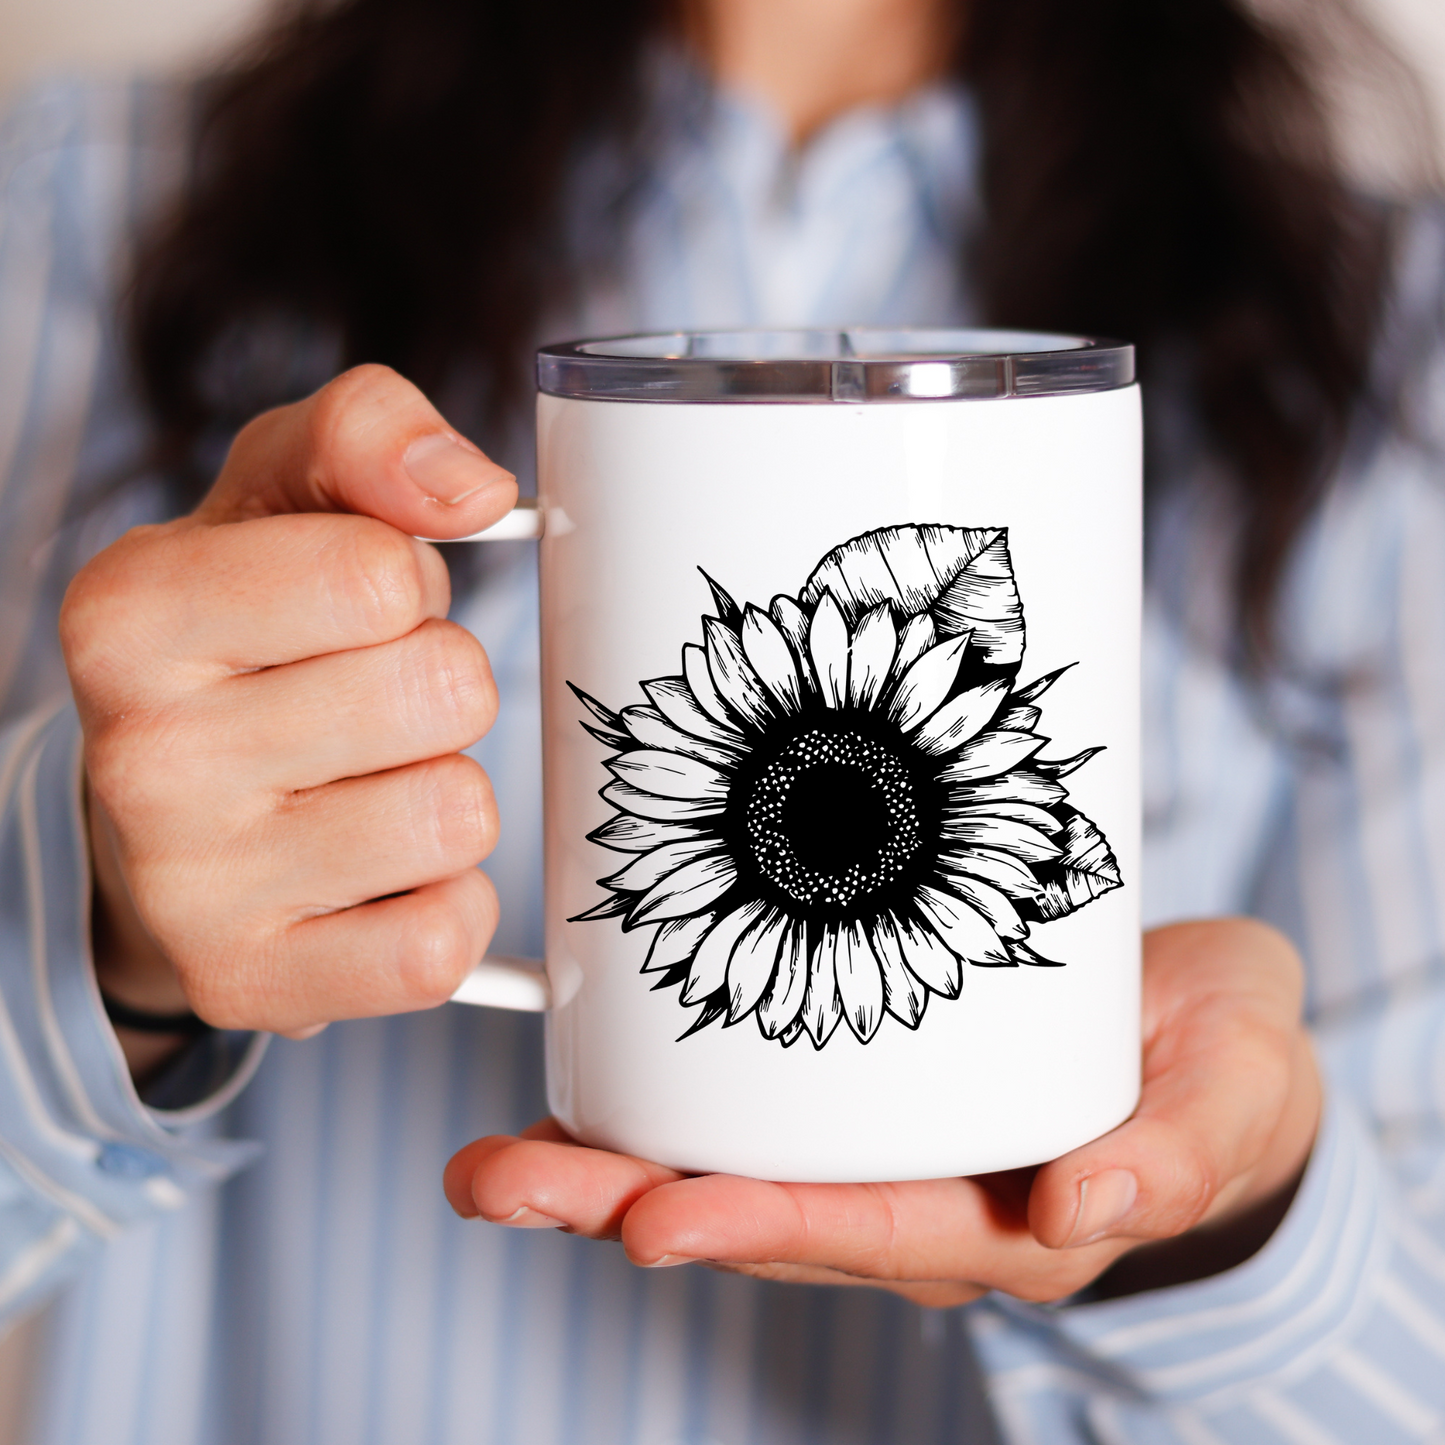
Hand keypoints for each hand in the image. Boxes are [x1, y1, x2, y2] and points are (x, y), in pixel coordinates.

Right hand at [64, 365, 516, 1053]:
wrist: (170, 808)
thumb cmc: (253, 632)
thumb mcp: (284, 492)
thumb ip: (370, 437)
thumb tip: (474, 489)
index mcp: (131, 611)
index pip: (378, 573)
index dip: (407, 584)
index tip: (358, 608)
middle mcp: (140, 757)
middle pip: (441, 688)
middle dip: (444, 683)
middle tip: (375, 702)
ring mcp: (189, 890)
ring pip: (457, 813)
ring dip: (449, 789)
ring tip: (373, 783)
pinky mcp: (250, 985)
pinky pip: (437, 943)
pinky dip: (447, 901)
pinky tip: (387, 876)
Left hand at [445, 919, 1320, 1305]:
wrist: (1211, 1037)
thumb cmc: (1222, 1073)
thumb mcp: (1230, 1102)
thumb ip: (1171, 1158)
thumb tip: (1080, 1212)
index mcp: (1001, 1218)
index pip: (865, 1232)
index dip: (759, 1229)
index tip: (651, 1223)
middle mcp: (918, 1198)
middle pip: (758, 1216)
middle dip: (623, 1208)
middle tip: (504, 1186)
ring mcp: (881, 1148)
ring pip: (731, 1173)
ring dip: (609, 1168)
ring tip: (496, 1161)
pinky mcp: (861, 1091)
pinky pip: (750, 1115)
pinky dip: (660, 1107)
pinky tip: (580, 1078)